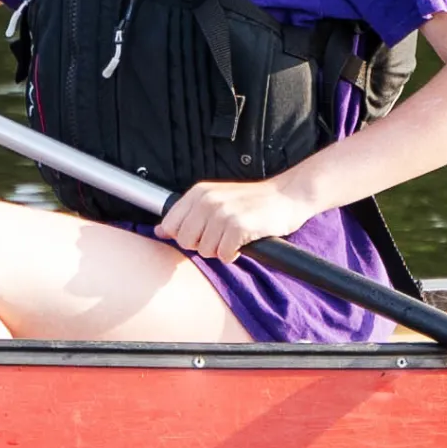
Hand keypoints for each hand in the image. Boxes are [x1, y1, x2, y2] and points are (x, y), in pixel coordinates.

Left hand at [151, 178, 317, 263]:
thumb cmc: (251, 201)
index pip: (169, 226)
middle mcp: (207, 201)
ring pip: (204, 251)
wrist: (287, 196)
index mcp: (198, 193)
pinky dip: (233, 254)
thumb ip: (187, 214)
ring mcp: (223, 213)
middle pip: (185, 241)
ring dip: (220, 250)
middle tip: (220, 237)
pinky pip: (224, 254)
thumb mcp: (215, 199)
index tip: (199, 235)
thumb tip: (159, 230)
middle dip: (201, 245)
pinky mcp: (239, 226)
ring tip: (233, 238)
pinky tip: (242, 244)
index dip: (183, 237)